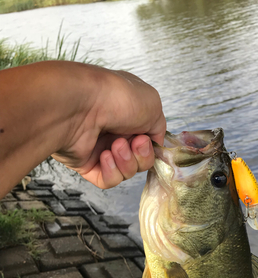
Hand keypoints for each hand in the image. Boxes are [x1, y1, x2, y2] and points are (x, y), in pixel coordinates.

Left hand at [52, 69, 165, 188]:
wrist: (79, 105)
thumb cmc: (115, 97)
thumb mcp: (152, 104)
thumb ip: (159, 127)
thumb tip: (154, 143)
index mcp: (130, 115)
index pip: (149, 142)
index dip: (152, 147)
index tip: (149, 141)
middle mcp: (115, 132)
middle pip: (140, 160)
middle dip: (141, 155)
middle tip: (133, 142)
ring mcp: (100, 149)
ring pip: (126, 172)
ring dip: (126, 161)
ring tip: (115, 145)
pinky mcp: (86, 165)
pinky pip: (108, 180)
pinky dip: (111, 172)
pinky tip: (104, 156)